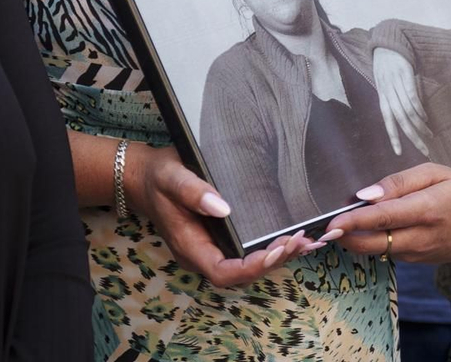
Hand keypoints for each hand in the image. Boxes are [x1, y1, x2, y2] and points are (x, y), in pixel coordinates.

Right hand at [123, 143, 313, 287]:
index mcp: (190, 247)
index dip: (250, 268)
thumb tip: (222, 208)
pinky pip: (248, 251)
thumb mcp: (171, 177)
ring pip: (248, 266)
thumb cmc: (158, 177)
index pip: (223, 272)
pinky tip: (293, 237)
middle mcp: (203, 254)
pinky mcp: (222, 239)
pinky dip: (272, 248)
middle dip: (272, 261)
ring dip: (277, 257)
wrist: (146, 177)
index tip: (275, 250)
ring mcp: (213, 249)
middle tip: (299, 240)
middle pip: (241, 274)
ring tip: (304, 240)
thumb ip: (192, 192)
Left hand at [322, 163, 450, 263]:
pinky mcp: (419, 262)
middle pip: (374, 243)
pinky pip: (390, 252)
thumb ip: (398, 182)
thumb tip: (366, 195)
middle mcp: (423, 237)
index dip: (353, 222)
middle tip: (324, 229)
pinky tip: (369, 229)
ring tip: (343, 224)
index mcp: (427, 209)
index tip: (331, 223)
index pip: (382, 218)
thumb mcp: (433, 173)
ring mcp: (420, 254)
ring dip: (357, 240)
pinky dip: (375, 242)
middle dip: (346, 238)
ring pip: (378, 250)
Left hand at [371, 46, 434, 156]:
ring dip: (419, 125)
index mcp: (383, 97)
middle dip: (412, 137)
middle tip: (424, 149)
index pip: (387, 121)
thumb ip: (393, 100)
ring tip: (428, 135)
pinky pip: (412, 97)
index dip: (393, 137)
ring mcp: (396, 85)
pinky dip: (419, 109)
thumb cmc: (387, 67)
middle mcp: (388, 93)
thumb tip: (404, 118)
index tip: (399, 153)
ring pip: (408, 111)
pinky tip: (425, 118)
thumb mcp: (385, 85)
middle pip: (400, 120)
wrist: (388, 43)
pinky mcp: (405, 75)